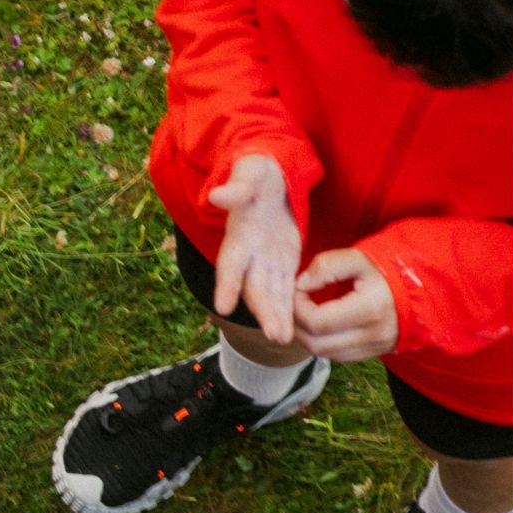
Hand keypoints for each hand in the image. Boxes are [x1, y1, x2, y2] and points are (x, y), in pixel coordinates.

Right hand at [206, 154, 303, 346]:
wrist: (266, 179)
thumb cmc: (256, 173)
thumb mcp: (249, 173)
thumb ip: (237, 186)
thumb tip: (217, 196)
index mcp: (240, 233)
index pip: (231, 263)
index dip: (227, 284)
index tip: (224, 307)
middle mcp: (248, 254)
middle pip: (253, 287)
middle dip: (263, 311)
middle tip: (274, 335)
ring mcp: (264, 261)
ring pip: (269, 293)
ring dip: (275, 316)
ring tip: (284, 339)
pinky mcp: (282, 262)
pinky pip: (284, 289)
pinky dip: (288, 308)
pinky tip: (294, 328)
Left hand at [292, 247, 398, 362]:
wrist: (422, 287)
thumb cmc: (387, 271)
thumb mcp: (360, 258)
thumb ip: (327, 265)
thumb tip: (301, 284)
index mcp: (371, 308)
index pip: (316, 321)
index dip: (297, 308)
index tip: (298, 290)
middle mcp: (373, 334)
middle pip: (315, 343)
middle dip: (297, 324)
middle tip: (296, 304)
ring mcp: (375, 347)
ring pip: (323, 353)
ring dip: (307, 336)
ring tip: (307, 313)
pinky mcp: (374, 353)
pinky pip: (337, 356)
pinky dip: (322, 342)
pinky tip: (322, 325)